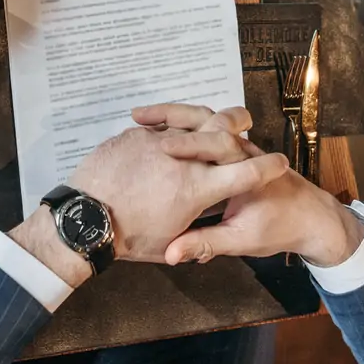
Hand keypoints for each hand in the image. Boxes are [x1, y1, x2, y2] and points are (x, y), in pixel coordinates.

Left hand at [10, 111, 287, 282]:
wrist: (82, 217)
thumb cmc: (127, 239)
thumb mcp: (168, 245)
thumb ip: (197, 236)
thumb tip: (210, 238)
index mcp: (197, 188)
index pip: (244, 173)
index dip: (266, 168)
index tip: (280, 164)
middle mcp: (182, 158)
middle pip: (221, 134)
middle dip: (238, 128)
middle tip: (248, 128)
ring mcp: (157, 143)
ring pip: (192, 122)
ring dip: (208, 121)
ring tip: (220, 118)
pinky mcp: (136, 136)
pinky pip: (163, 124)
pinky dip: (175, 124)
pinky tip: (177, 127)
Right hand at [133, 104, 363, 266]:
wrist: (314, 218)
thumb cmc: (282, 228)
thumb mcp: (241, 240)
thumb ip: (205, 243)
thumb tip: (172, 253)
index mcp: (245, 166)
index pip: (214, 146)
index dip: (187, 145)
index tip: (160, 147)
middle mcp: (243, 148)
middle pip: (204, 121)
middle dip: (171, 116)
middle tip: (139, 119)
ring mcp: (239, 144)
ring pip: (204, 119)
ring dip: (174, 115)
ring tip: (141, 117)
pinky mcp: (235, 147)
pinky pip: (207, 128)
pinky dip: (183, 124)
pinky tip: (157, 129)